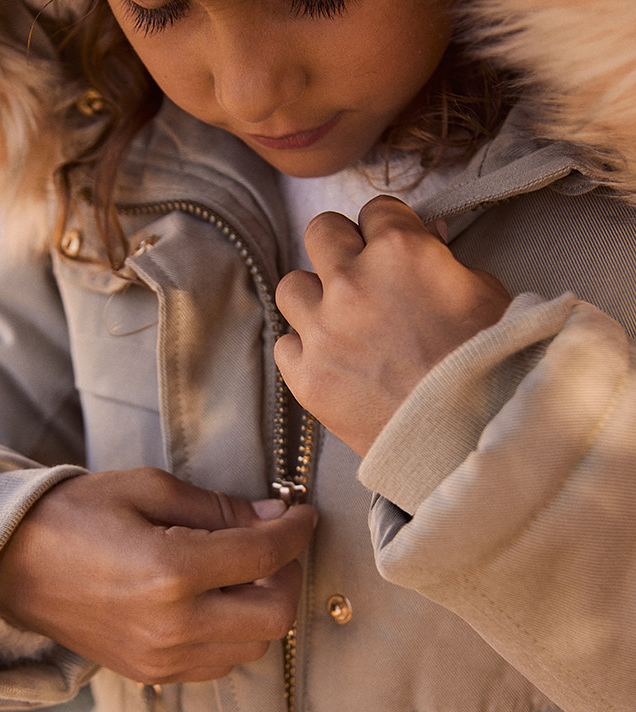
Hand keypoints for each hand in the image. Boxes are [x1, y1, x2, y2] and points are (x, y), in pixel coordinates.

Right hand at [0, 467, 316, 683]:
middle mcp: (173, 626)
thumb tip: (273, 517)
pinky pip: (218, 664)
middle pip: (274, 616)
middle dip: (289, 575)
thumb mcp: (148, 488)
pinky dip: (233, 633)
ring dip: (263, 607)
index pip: (264, 556)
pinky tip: (216, 601)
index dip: (295, 531)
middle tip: (276, 544)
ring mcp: (161, 659)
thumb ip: (218, 507)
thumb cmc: (75, 514)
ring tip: (244, 571)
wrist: (10, 564)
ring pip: (253, 647)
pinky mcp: (149, 674)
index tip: (304, 513)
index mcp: (171, 572)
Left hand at [274, 195, 510, 455]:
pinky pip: (284, 344)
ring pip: (290, 286)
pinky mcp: (306, 376)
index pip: (375, 209)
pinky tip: (329, 360)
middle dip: (340, 247)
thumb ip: (445, 259)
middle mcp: (352, 281)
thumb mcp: (484, 295)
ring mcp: (323, 329)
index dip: (387, 229)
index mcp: (401, 251)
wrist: (470, 439)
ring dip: (313, 297)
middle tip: (359, 274)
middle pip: (320, 232)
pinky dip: (303, 349)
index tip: (393, 249)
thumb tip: (426, 233)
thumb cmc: (491, 365)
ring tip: (338, 321)